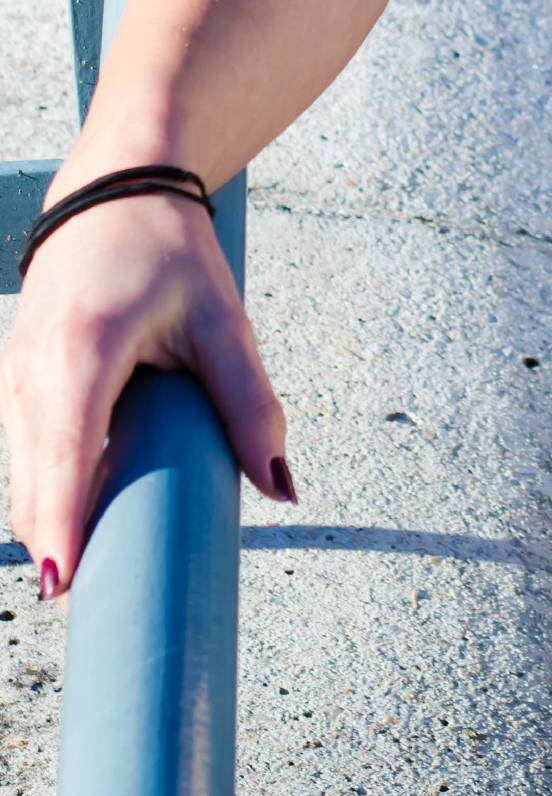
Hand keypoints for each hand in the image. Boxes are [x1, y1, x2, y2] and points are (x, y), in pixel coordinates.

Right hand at [0, 182, 295, 604]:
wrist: (116, 189)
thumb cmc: (169, 251)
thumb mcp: (222, 323)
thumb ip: (251, 405)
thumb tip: (281, 486)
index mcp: (81, 353)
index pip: (62, 457)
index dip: (60, 525)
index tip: (66, 585)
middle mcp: (31, 370)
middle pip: (33, 483)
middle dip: (59, 544)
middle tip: (93, 606)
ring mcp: (12, 376)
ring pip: (23, 474)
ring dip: (51, 522)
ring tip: (86, 578)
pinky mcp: (13, 381)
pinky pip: (24, 452)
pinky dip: (46, 489)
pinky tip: (76, 523)